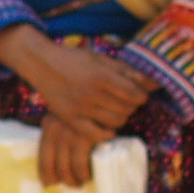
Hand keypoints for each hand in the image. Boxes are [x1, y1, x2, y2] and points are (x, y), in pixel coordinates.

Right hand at [0, 29, 150, 188]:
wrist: (42, 63)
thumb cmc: (74, 59)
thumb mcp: (100, 58)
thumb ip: (125, 70)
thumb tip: (151, 81)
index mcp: (101, 75)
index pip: (134, 93)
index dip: (142, 96)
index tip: (139, 94)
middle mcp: (91, 93)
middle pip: (126, 109)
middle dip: (132, 106)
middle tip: (127, 101)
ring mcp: (80, 108)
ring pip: (114, 122)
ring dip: (122, 118)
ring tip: (117, 110)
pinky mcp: (70, 118)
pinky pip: (95, 134)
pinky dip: (106, 133)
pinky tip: (108, 127)